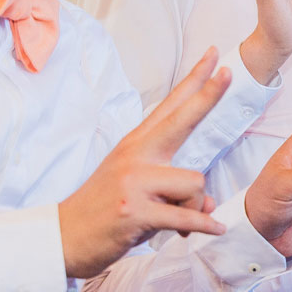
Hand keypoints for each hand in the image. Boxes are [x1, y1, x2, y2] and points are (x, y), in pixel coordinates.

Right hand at [58, 48, 229, 278]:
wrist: (62, 236)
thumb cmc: (102, 210)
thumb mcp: (135, 187)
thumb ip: (175, 188)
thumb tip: (209, 203)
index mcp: (135, 145)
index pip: (170, 106)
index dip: (193, 81)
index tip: (213, 55)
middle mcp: (134, 156)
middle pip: (180, 119)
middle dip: (207, 96)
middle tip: (229, 72)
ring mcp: (133, 182)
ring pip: (194, 181)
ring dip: (195, 206)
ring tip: (180, 221)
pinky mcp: (134, 211)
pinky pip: (185, 216)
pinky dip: (203, 225)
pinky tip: (215, 229)